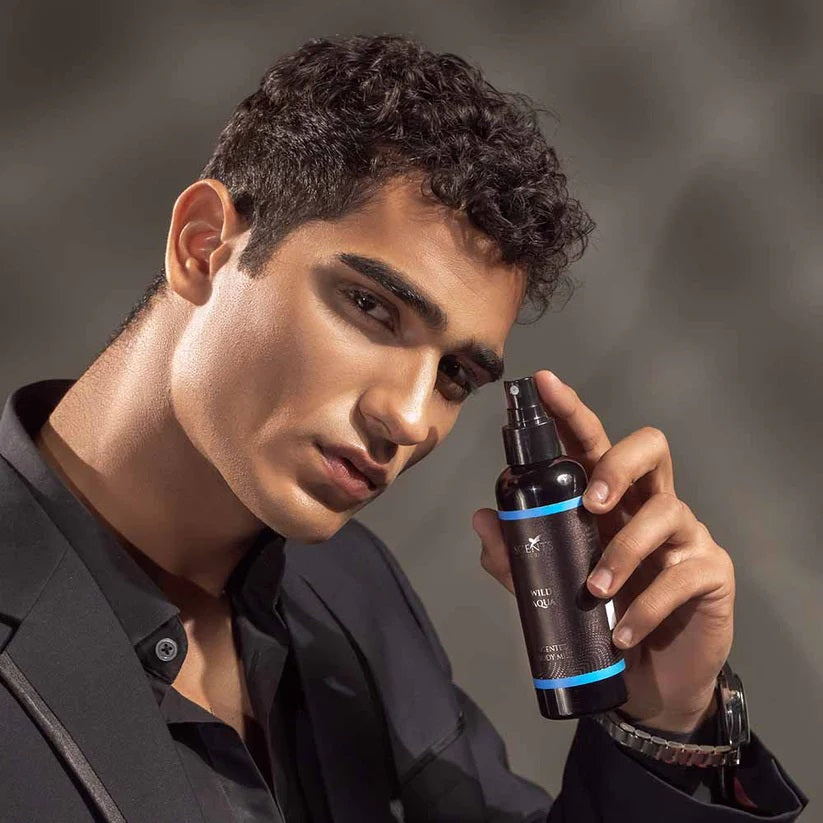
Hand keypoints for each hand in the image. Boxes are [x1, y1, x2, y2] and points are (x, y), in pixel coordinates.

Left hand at [472, 370, 734, 734]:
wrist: (647, 680)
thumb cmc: (599, 617)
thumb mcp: (549, 586)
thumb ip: (517, 554)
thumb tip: (483, 517)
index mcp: (608, 498)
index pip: (592, 442)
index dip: (570, 410)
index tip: (543, 383)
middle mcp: (648, 504)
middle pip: (649, 448)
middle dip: (618, 464)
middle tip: (590, 504)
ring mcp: (685, 535)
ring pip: (666, 511)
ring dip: (622, 552)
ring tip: (594, 590)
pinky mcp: (710, 572)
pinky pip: (682, 574)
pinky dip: (646, 604)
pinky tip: (622, 630)